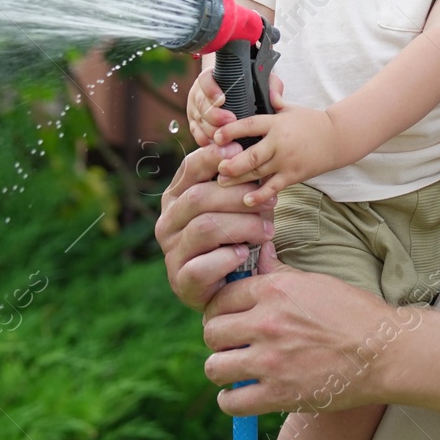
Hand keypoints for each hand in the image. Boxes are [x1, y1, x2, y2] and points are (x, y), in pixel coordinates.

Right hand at [155, 139, 276, 309]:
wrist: (230, 287)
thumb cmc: (234, 237)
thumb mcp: (234, 206)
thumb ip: (236, 182)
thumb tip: (246, 153)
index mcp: (177, 197)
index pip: (190, 168)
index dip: (213, 156)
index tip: (239, 152)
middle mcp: (168, 222)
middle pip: (199, 197)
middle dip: (239, 197)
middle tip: (271, 202)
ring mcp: (172, 252)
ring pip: (205, 228)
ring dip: (243, 226)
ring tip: (267, 232)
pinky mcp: (181, 281)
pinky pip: (202, 266)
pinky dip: (229, 258)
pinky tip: (245, 255)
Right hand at [186, 67, 285, 145]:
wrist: (233, 97)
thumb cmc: (247, 87)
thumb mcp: (258, 82)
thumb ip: (268, 84)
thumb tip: (275, 94)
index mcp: (210, 78)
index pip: (205, 80)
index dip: (211, 89)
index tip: (222, 99)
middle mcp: (200, 94)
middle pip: (202, 103)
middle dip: (214, 114)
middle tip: (229, 121)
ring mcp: (196, 110)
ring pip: (199, 120)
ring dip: (211, 129)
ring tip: (225, 137)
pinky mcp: (195, 125)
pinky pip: (196, 133)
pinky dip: (205, 139)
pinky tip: (215, 145)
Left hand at [202, 241, 412, 415]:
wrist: (385, 352)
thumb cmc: (355, 313)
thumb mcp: (315, 282)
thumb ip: (278, 271)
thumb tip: (258, 254)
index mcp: (275, 290)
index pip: (221, 297)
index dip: (222, 308)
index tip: (229, 317)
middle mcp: (267, 323)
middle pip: (212, 331)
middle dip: (219, 338)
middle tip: (232, 343)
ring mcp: (271, 361)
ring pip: (215, 367)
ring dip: (222, 369)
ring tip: (235, 369)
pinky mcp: (280, 394)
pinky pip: (232, 402)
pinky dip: (232, 400)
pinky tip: (242, 393)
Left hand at [214, 104, 344, 207]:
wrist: (337, 138)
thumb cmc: (311, 122)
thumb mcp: (291, 109)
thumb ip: (275, 101)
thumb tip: (266, 86)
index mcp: (277, 122)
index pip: (251, 125)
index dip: (232, 130)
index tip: (216, 136)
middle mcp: (280, 142)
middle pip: (252, 155)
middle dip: (232, 163)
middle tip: (217, 167)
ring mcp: (287, 160)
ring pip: (259, 172)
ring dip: (239, 179)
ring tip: (222, 182)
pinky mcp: (294, 175)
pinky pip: (274, 187)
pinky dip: (260, 195)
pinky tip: (247, 200)